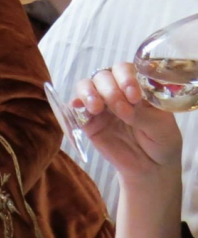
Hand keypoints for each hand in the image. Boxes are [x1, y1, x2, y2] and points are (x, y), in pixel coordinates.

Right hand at [74, 61, 182, 183]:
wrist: (150, 168)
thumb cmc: (161, 142)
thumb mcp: (161, 127)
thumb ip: (143, 114)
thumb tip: (123, 107)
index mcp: (137, 86)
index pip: (126, 70)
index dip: (126, 78)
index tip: (134, 97)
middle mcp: (116, 90)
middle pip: (104, 76)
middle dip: (110, 90)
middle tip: (121, 109)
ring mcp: (100, 104)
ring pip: (86, 85)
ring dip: (89, 93)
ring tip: (96, 108)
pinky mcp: (88, 120)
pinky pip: (76, 107)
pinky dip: (76, 104)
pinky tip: (79, 108)